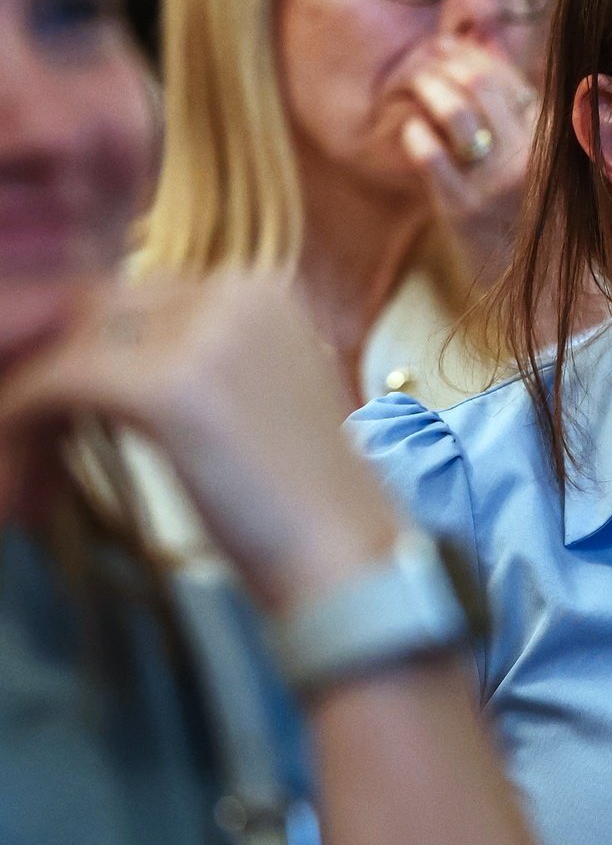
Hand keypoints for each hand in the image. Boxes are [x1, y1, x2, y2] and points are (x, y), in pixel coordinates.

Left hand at [0, 271, 401, 613]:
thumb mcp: (262, 395)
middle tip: (37, 437)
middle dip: (61, 369)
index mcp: (265, 290)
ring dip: (35, 401)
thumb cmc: (306, 496)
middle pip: (99, 310)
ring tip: (26, 464)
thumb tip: (113, 356)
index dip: (95, 350)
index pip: (143, 295)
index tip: (66, 410)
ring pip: (71, 345)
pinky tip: (20, 478)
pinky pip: (57, 385)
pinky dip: (23, 427)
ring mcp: (203, 333)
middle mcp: (237, 292)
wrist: (346, 554)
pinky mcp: (165, 385)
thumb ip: (202, 359)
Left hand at [398, 37, 540, 288]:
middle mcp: (530, 159)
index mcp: (557, 146)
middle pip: (483, 85)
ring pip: (456, 112)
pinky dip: (414, 134)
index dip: (476, 56)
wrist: (546, 298)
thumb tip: (503, 72)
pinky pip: (429, 157)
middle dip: (447, 62)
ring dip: (428, 87)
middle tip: (426, 57)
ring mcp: (496, 185)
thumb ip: (535, 124)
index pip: (514, 80)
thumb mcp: (555, 173)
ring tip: (412, 82)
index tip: (451, 44)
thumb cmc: (547, 231)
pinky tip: (409, 130)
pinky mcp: (464, 213)